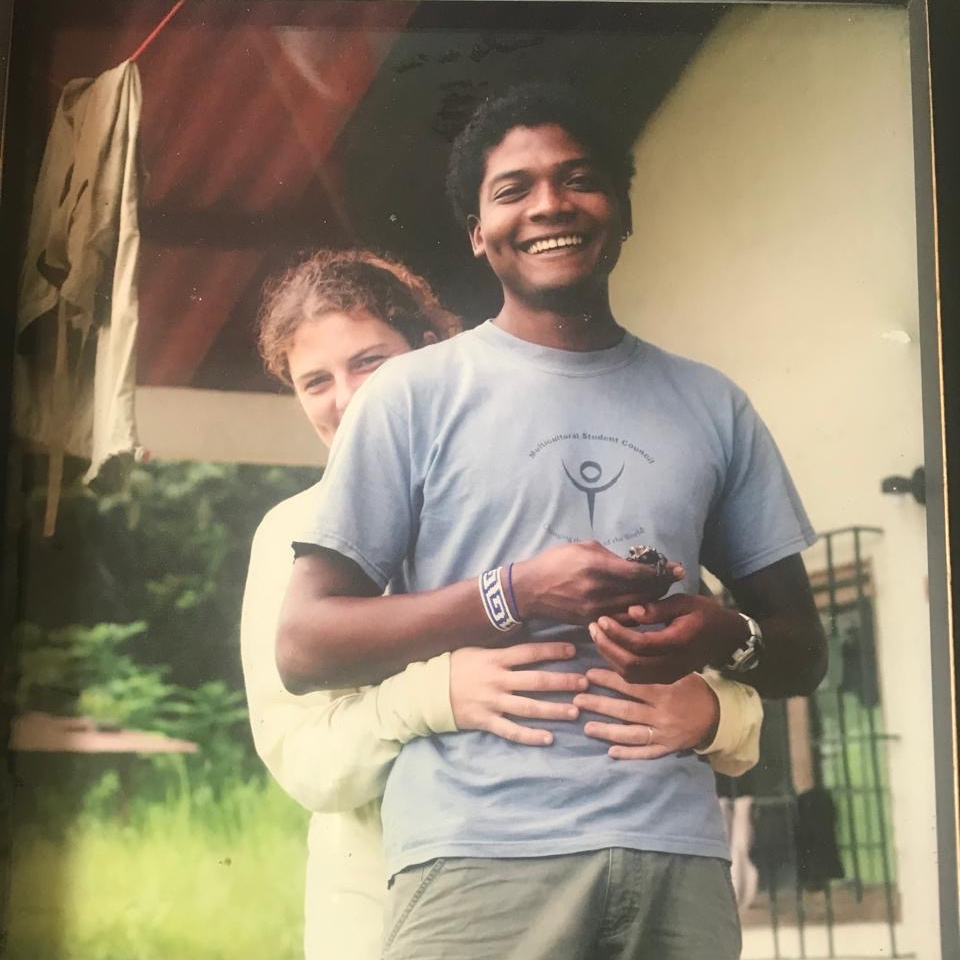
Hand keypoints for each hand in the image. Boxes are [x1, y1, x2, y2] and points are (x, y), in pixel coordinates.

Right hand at [450, 642, 587, 745]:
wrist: (426, 690)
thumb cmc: (454, 666)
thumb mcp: (475, 649)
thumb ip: (500, 649)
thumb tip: (525, 641)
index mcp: (495, 659)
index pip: (529, 653)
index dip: (552, 651)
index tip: (574, 651)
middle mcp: (497, 680)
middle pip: (536, 680)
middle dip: (563, 682)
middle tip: (585, 683)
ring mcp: (492, 702)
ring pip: (528, 707)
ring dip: (553, 710)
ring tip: (574, 711)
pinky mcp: (485, 721)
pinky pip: (511, 731)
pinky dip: (530, 736)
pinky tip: (548, 738)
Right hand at [511, 541, 683, 625]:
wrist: (530, 590)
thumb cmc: (556, 562)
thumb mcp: (583, 548)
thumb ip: (611, 557)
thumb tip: (633, 565)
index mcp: (598, 568)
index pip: (640, 573)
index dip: (662, 571)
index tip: (678, 568)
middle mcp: (600, 592)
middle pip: (644, 593)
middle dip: (662, 585)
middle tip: (672, 578)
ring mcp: (597, 611)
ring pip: (637, 609)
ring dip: (652, 600)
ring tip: (660, 591)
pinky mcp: (592, 623)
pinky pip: (623, 619)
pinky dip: (637, 612)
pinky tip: (643, 605)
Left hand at [573, 669, 719, 759]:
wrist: (718, 716)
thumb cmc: (693, 689)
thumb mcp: (679, 673)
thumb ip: (654, 668)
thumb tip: (625, 654)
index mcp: (665, 692)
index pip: (632, 685)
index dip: (609, 680)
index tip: (589, 675)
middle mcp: (662, 714)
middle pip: (626, 710)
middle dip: (600, 705)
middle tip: (577, 699)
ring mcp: (664, 734)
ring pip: (632, 733)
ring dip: (608, 731)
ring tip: (587, 727)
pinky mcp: (667, 749)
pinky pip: (646, 753)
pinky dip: (629, 753)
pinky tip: (610, 752)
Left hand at [589, 594, 746, 683]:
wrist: (726, 637)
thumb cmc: (705, 614)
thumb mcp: (685, 602)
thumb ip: (658, 608)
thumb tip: (631, 612)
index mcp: (679, 643)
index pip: (640, 644)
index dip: (617, 633)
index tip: (602, 619)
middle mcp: (673, 665)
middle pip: (631, 664)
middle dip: (607, 646)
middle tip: (593, 627)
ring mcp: (669, 675)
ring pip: (630, 675)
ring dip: (609, 656)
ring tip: (597, 635)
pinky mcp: (664, 679)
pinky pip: (636, 677)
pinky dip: (618, 664)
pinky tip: (609, 647)